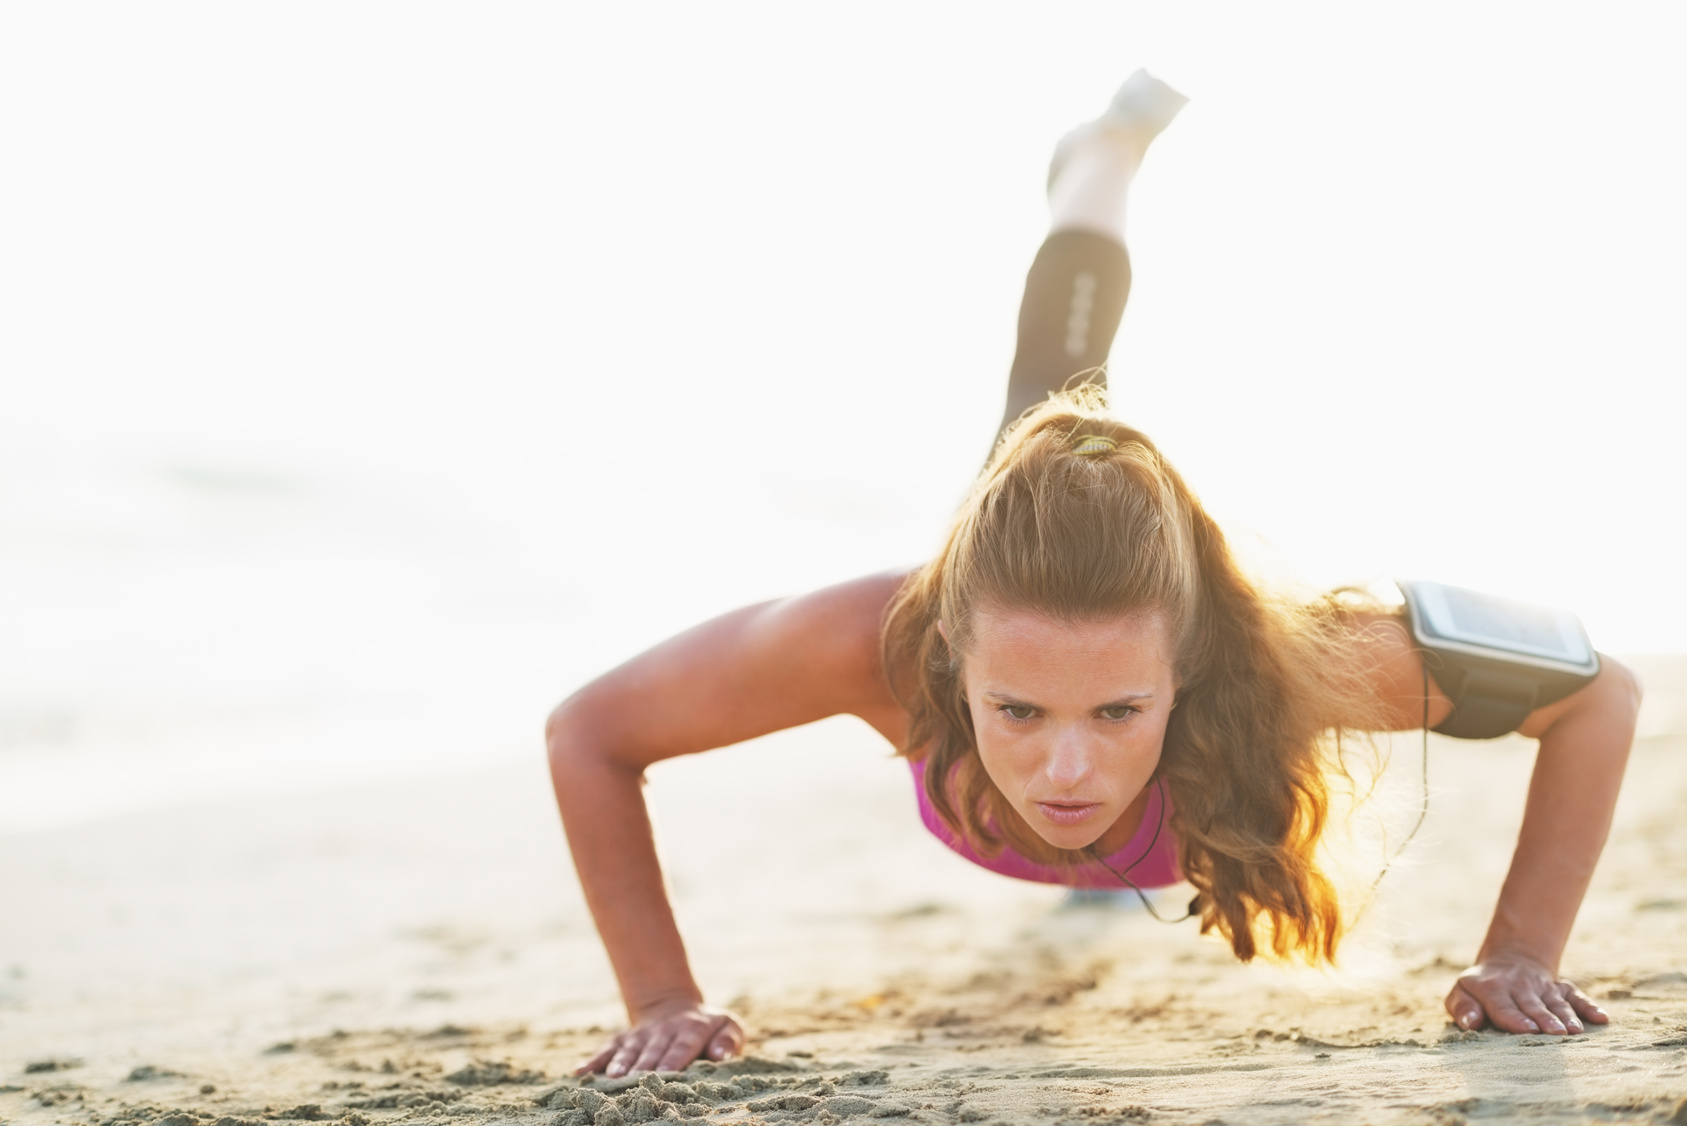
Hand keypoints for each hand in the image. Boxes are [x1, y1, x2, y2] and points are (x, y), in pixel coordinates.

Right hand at [576, 1000, 744, 1076]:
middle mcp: (664, 1031)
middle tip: (636, 1082)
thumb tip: (721, 1055)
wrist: (674, 1006)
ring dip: (621, 1064)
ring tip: (613, 1078)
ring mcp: (641, 1035)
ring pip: (629, 1050)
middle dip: (645, 1066)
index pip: (682, 1046)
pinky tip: (580, 1073)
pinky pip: (607, 1049)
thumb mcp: (727, 1025)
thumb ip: (729, 1039)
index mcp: (691, 1029)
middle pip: (653, 1051)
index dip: (673, 1059)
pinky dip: (593, 1061)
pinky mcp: (623, 1039)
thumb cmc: (706, 1027)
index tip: (666, 1074)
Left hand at [1444, 951, 1607, 1034]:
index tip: (1528, 1029)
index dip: (1515, 1018)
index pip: (1503, 1006)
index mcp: (1492, 989)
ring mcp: (1542, 986)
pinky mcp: (1560, 988)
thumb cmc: (1480, 988)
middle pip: (1533, 1005)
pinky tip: (1601, 1018)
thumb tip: (1471, 1023)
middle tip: (1556, 1033)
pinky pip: (1576, 996)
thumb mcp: (1460, 993)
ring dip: (1566, 1016)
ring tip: (1575, 1031)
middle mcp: (1519, 987)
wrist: (1509, 961)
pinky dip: (1589, 1006)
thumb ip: (1462, 1008)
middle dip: (1545, 1019)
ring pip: (1556, 1002)